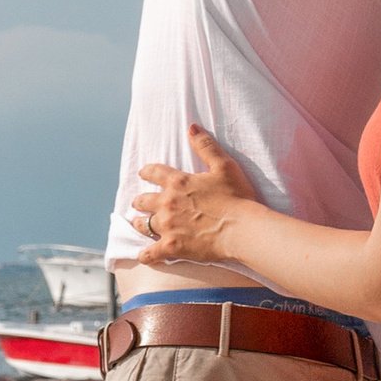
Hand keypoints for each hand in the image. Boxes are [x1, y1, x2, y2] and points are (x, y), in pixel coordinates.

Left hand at [133, 126, 262, 261]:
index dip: (147, 172)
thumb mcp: (224, 166)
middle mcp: (168, 203)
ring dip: (139, 224)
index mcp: (179, 183)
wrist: (242, 229)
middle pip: (143, 200)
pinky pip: (150, 253)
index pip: (154, 172)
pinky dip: (145, 254)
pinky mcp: (172, 247)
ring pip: (143, 225)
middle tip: (139, 203)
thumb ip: (206, 146)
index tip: (143, 173)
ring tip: (138, 224)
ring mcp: (168, 227)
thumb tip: (191, 126)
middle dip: (140, 201)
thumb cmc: (237, 197)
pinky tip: (143, 255)